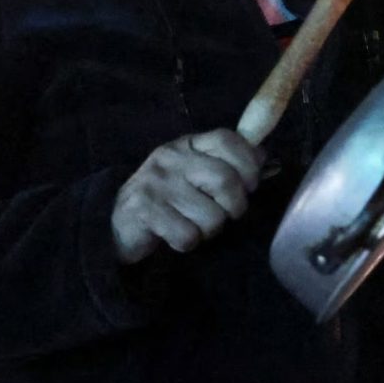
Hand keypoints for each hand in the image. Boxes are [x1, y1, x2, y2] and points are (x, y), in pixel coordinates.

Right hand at [111, 130, 262, 263]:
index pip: (227, 140)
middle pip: (226, 180)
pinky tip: (175, 235)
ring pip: (211, 216)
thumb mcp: (196, 174)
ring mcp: (155, 183)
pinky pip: (188, 235)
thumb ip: (228, 164)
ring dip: (208, 230)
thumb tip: (265, 158)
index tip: (250, 185)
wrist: (118, 223)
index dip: (248, 164)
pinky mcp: (144, 210)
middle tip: (224, 214)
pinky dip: (187, 243)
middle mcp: (170, 158)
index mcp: (187, 144)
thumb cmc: (168, 200)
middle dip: (234, 207)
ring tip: (192, 224)